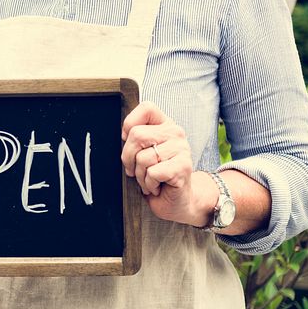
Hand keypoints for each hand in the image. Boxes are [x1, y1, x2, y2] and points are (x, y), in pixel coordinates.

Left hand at [120, 101, 213, 227]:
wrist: (177, 200)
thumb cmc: (157, 176)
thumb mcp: (143, 152)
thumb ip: (136, 139)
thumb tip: (124, 135)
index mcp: (165, 125)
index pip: (147, 108)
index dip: (130, 123)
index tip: (128, 140)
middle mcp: (175, 133)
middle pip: (137, 135)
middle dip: (129, 158)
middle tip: (136, 170)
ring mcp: (181, 149)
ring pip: (143, 157)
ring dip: (140, 175)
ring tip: (150, 179)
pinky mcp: (183, 167)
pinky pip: (152, 173)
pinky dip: (149, 184)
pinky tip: (158, 185)